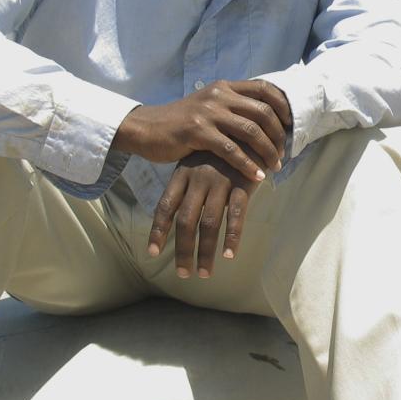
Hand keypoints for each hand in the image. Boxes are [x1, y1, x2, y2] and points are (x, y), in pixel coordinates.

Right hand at [113, 80, 292, 180]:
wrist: (146, 128)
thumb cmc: (180, 123)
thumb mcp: (208, 108)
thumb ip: (231, 108)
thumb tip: (263, 120)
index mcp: (224, 87)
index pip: (264, 87)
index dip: (282, 105)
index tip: (290, 124)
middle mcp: (219, 95)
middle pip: (262, 111)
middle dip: (278, 134)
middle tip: (283, 153)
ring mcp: (208, 113)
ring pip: (250, 130)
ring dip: (267, 151)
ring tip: (274, 167)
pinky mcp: (197, 132)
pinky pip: (231, 150)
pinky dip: (247, 164)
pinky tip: (255, 176)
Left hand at [147, 152, 258, 277]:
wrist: (248, 126)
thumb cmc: (220, 150)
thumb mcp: (196, 161)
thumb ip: (186, 186)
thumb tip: (173, 215)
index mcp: (182, 174)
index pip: (165, 206)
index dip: (158, 231)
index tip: (152, 253)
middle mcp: (198, 179)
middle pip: (185, 221)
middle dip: (183, 250)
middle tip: (184, 273)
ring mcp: (220, 181)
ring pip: (209, 223)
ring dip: (205, 251)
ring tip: (204, 273)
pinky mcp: (242, 183)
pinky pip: (236, 215)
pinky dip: (232, 236)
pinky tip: (228, 255)